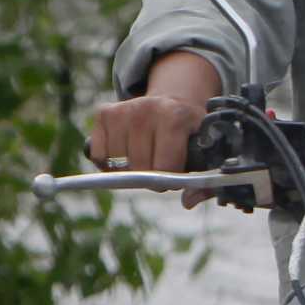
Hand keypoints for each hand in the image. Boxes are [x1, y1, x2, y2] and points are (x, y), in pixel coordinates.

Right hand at [87, 50, 217, 204]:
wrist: (173, 101)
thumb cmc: (188, 133)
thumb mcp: (205, 151)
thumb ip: (203, 183)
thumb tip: (187, 203)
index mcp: (175, 116)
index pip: (163, 166)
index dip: (167, 180)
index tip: (173, 175)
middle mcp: (147, 109)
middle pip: (138, 167)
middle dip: (148, 177)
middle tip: (158, 168)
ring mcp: (122, 110)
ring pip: (116, 164)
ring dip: (128, 170)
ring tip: (144, 159)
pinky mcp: (104, 113)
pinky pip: (99, 156)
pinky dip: (109, 163)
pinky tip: (125, 154)